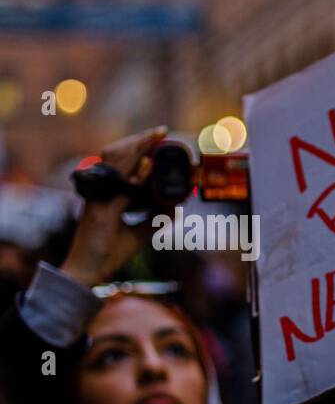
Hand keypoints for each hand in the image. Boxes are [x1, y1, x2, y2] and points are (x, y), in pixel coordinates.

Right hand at [61, 126, 167, 287]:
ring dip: (138, 147)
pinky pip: (119, 186)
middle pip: (118, 156)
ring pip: (117, 163)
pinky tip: (149, 163)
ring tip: (156, 136)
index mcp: (108, 194)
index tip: (159, 140)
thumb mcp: (139, 234)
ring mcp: (99, 198)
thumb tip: (175, 207)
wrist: (88, 272)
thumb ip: (156, 219)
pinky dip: (135, 173)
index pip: (123, 163)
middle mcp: (102, 191)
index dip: (139, 149)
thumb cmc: (108, 253)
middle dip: (140, 142)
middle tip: (161, 132)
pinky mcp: (101, 210)